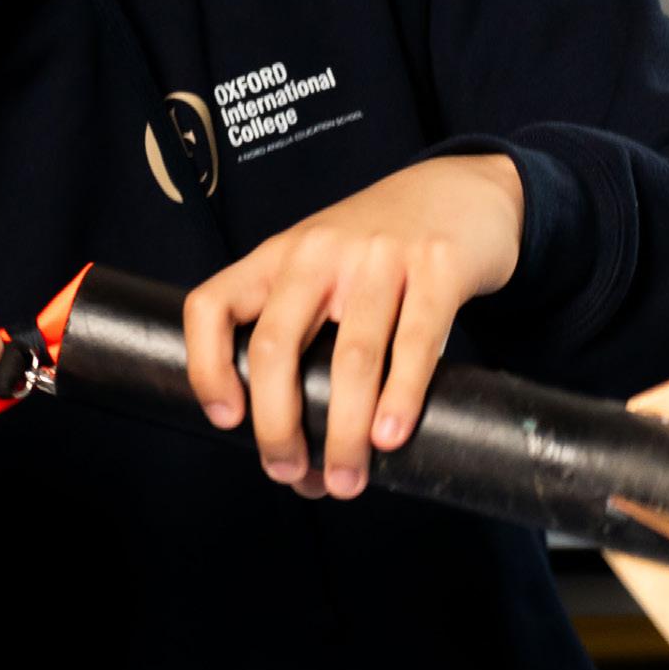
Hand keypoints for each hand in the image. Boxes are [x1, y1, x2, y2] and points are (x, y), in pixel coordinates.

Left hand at [182, 154, 522, 498]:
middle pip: (275, 346)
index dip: (204, 368)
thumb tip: (297, 442)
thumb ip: (303, 330)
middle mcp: (319, 250)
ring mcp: (381, 255)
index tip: (227, 421)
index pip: (212, 305)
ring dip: (343, 432)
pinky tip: (389, 436)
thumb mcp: (323, 266)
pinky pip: (417, 342)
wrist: (464, 189)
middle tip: (288, 473)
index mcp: (278, 255)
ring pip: (351, 357)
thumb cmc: (382, 249)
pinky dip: (401, 398)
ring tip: (345, 480)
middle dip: (277, 425)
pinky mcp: (439, 266)